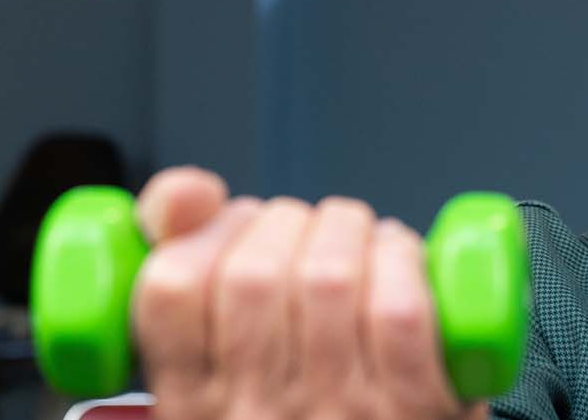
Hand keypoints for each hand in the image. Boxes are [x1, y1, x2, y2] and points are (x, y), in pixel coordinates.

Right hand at [129, 167, 485, 419]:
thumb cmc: (295, 417)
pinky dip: (403, 262)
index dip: (205, 231)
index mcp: (193, 406)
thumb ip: (190, 285)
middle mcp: (260, 414)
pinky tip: (401, 257)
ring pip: (329, 279)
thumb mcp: (216, 379)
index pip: (169, 289)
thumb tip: (189, 190)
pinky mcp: (418, 406)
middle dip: (286, 220)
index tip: (236, 224)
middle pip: (254, 274)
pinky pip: (402, 310)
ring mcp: (341, 412)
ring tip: (360, 235)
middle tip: (309, 226)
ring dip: (348, 229)